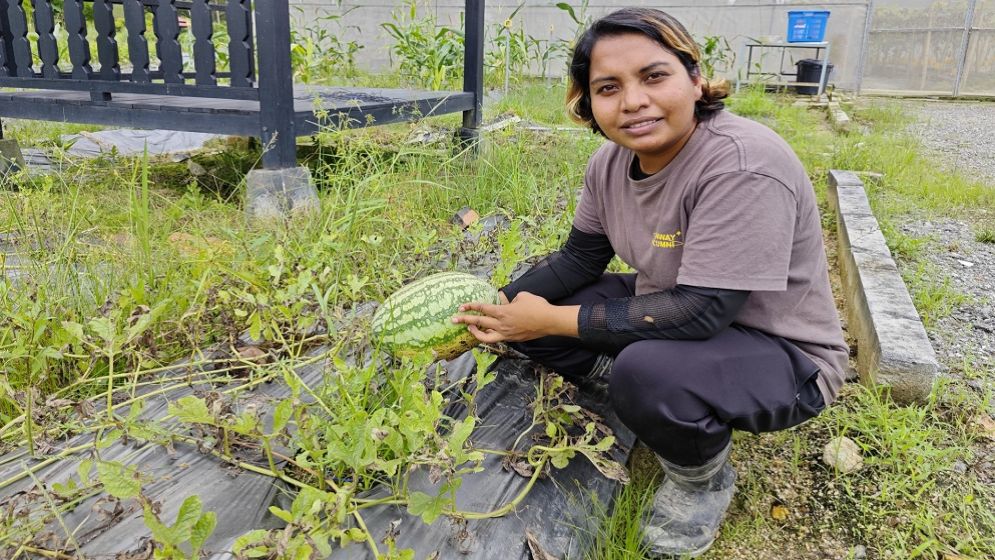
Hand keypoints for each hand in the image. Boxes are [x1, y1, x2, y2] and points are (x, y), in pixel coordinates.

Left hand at [452, 291, 578, 343]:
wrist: (550, 321)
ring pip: (486, 337)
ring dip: (475, 333)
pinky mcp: (512, 339)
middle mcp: (502, 324)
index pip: (482, 308)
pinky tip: (487, 332)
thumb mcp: (522, 296)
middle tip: (454, 320)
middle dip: (464, 321)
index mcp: (503, 312)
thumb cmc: (537, 306)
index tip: (461, 307)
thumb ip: (510, 299)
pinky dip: (490, 335)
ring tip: (469, 329)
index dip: (470, 307)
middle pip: (479, 323)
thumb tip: (505, 302)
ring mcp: (506, 334)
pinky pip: (497, 338)